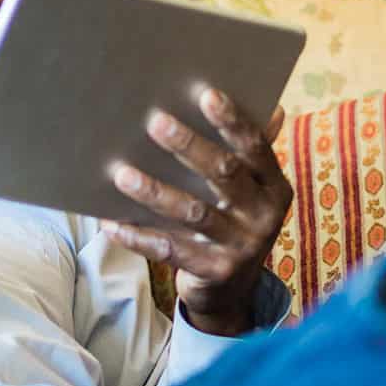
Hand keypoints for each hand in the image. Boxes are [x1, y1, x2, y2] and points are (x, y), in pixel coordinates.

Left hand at [105, 89, 290, 335]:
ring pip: (193, 212)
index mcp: (275, 186)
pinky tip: (111, 223)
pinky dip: (138, 237)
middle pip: (223, 174)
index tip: (206, 94)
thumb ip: (251, 152)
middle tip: (155, 122)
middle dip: (188, 146)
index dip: (232, 121)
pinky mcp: (215, 272)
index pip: (256, 147)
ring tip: (122, 173)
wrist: (233, 291)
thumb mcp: (250, 189)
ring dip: (155, 192)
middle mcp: (265, 216)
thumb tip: (271, 106)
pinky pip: (171, 250)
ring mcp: (242, 246)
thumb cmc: (233, 221)